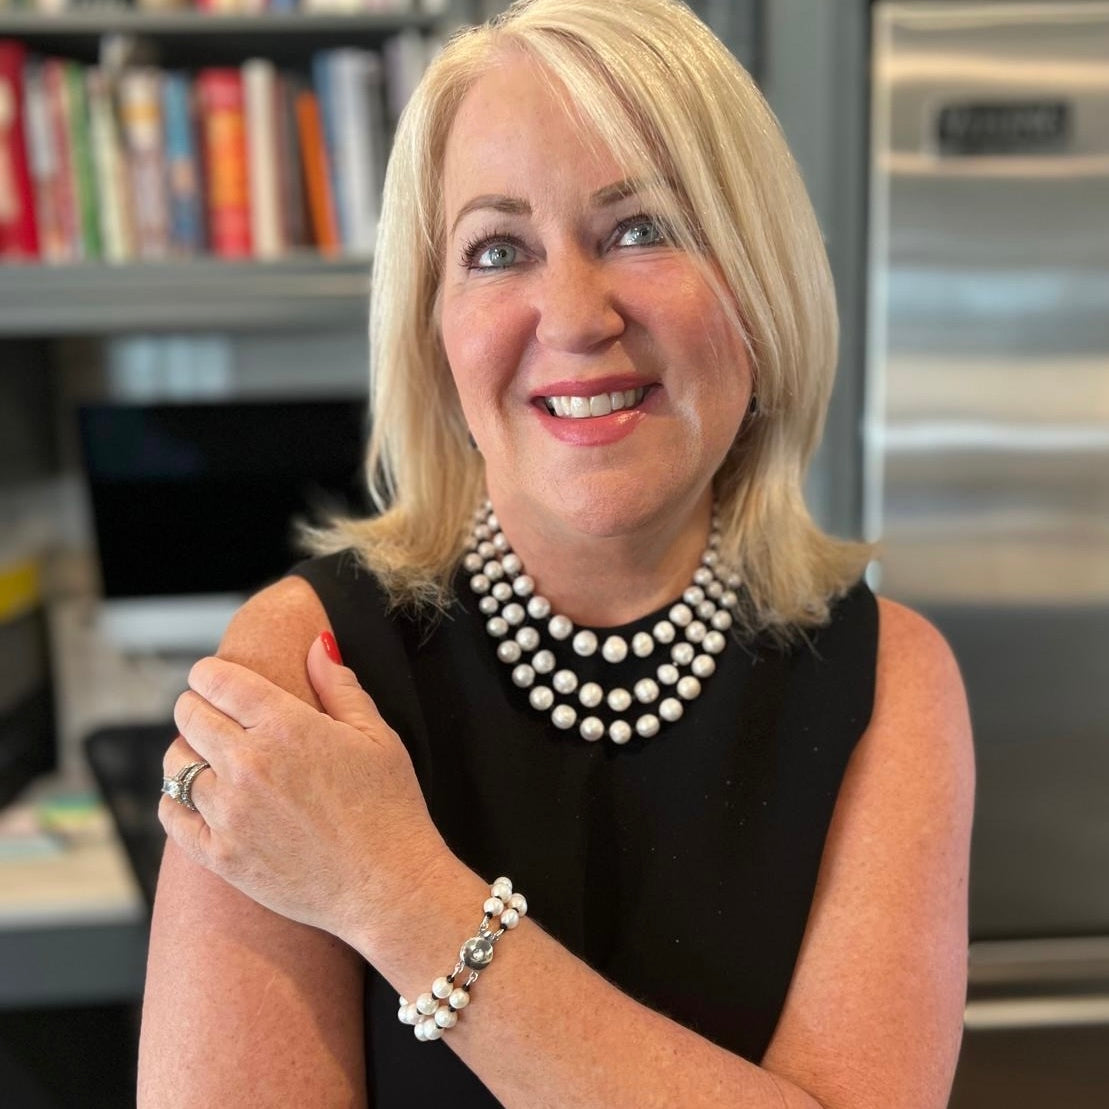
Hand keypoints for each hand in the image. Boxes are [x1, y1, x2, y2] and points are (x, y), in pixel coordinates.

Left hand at [159, 634, 447, 944]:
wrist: (387, 886)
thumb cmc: (390, 807)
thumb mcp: (376, 735)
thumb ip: (339, 685)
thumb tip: (315, 644)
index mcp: (286, 726)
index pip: (217, 679)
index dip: (210, 672)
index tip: (215, 677)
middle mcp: (249, 764)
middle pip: (189, 715)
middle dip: (198, 706)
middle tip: (215, 715)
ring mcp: (230, 813)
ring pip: (175, 762)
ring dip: (187, 752)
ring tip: (210, 757)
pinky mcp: (220, 855)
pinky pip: (171, 815)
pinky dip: (176, 800)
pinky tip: (198, 798)